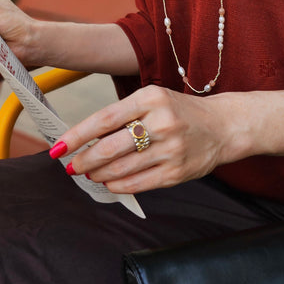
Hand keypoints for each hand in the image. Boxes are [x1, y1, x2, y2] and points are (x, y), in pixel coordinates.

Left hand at [56, 85, 234, 193]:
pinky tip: (108, 183)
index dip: (78, 135)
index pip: (105, 118)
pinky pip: (139, 183)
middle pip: (110, 147)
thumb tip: (87, 137)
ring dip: (98, 174)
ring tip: (88, 174)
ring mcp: (170, 149)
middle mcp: (161, 122)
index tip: (59, 146)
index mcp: (150, 98)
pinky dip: (118, 185)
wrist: (223, 126)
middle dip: (85, 160)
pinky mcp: (177, 172)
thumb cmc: (180, 111)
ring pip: (122, 168)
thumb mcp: (153, 99)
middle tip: (71, 166)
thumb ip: (124, 116)